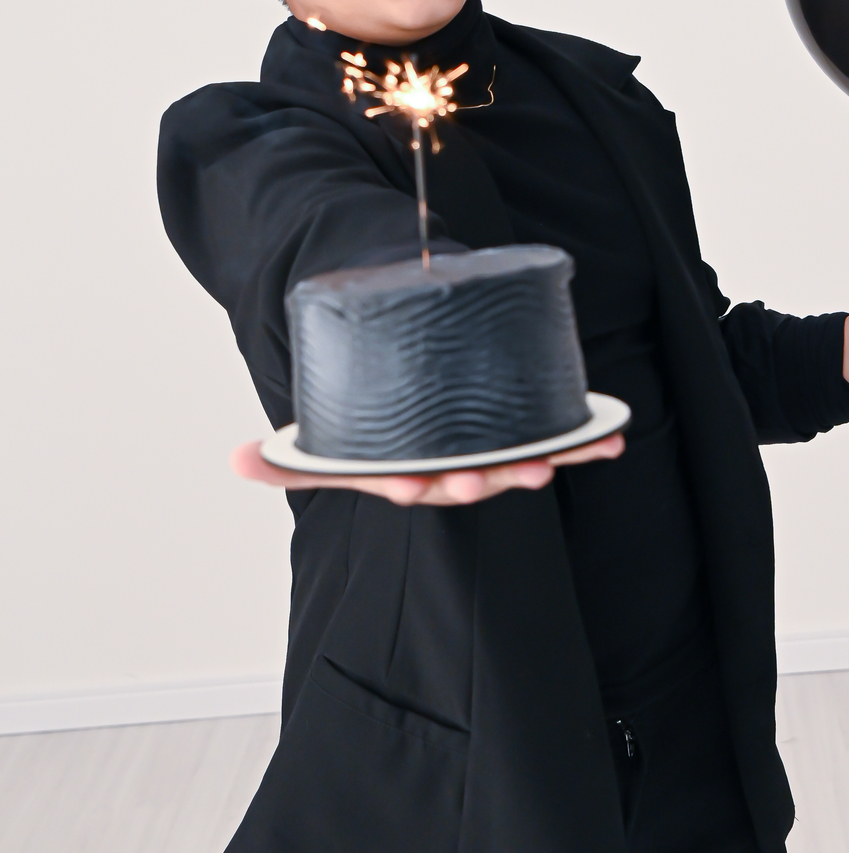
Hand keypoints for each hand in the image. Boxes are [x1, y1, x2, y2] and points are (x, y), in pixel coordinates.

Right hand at [230, 432, 625, 506]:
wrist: (399, 365)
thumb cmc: (363, 403)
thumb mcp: (324, 429)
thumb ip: (287, 456)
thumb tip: (234, 464)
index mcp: (404, 474)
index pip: (406, 485)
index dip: (413, 486)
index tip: (413, 485)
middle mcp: (450, 470)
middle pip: (466, 481)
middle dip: (481, 480)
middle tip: (493, 473)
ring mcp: (489, 451)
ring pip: (514, 463)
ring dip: (538, 463)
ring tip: (553, 459)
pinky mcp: (524, 429)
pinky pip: (559, 438)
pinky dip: (586, 439)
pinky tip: (611, 437)